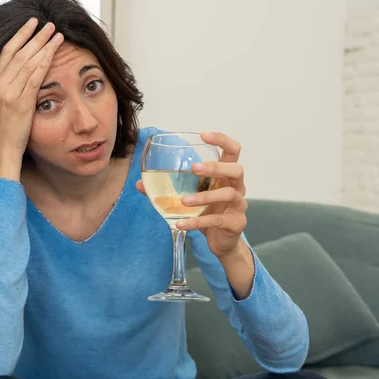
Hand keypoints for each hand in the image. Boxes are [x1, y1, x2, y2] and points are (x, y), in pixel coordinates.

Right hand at [0, 19, 63, 179]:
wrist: (0, 151)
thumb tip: (20, 74)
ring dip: (43, 45)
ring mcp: (8, 93)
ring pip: (28, 62)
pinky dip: (44, 63)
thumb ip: (8, 87)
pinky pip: (34, 78)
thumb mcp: (1, 104)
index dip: (20, 35)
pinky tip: (53, 53)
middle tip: (50, 24)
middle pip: (19, 53)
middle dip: (36, 36)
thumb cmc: (3, 130)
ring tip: (57, 34)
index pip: (7, 52)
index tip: (32, 23)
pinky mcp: (19, 103)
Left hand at [136, 132, 247, 259]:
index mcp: (226, 176)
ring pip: (228, 194)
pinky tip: (181, 223)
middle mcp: (237, 187)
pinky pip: (217, 220)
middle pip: (236, 170)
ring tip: (183, 201)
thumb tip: (138, 184)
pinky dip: (197, 221)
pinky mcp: (236, 224)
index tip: (203, 135)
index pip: (233, 150)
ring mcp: (239, 206)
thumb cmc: (207, 213)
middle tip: (194, 168)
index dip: (222, 140)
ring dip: (204, 197)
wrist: (221, 242)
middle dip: (215, 167)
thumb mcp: (189, 198)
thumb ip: (166, 189)